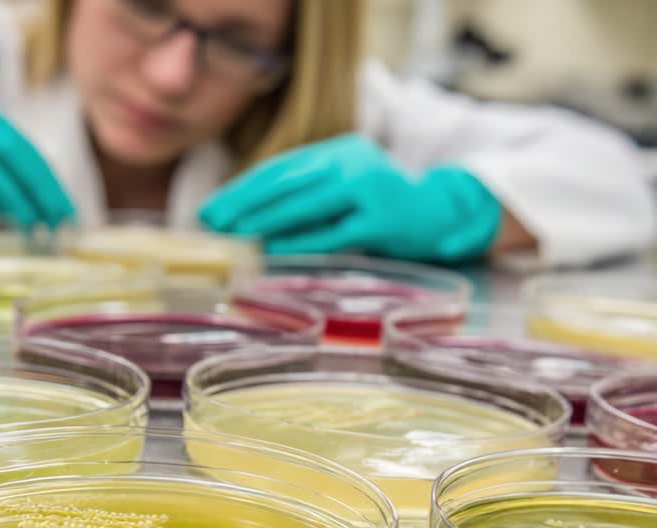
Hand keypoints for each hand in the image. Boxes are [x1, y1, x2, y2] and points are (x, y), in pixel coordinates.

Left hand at [199, 134, 500, 262]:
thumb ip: (311, 191)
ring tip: (237, 234)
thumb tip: (251, 213)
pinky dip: (301, 241)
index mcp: (340, 150)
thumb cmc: (384, 204)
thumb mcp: (348, 185)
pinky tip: (274, 249)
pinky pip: (333, 233)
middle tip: (213, 222)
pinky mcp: (382, 222)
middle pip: (289, 183)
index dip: (245, 187)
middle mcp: (353, 163)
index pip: (283, 167)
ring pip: (307, 205)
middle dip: (246, 203)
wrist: (443, 210)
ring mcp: (369, 191)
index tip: (213, 206)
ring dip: (267, 220)